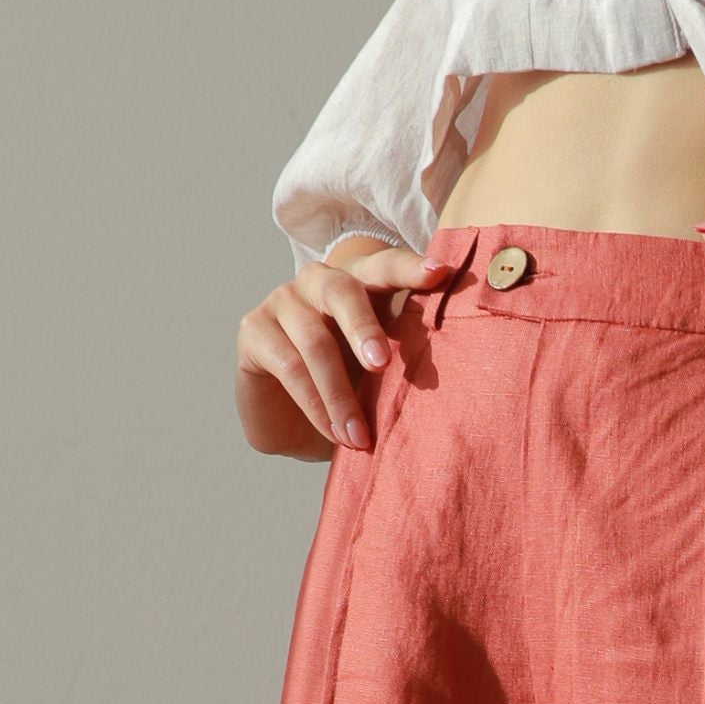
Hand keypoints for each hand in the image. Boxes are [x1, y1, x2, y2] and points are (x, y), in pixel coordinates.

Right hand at [235, 238, 424, 457]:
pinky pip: (289, 366)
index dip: (409, 269)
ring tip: (360, 436)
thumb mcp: (383, 374)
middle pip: (343, 291)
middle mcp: (319, 281)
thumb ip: (405, 354)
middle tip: (382, 364)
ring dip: (340, 395)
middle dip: (364, 328)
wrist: (299, 426)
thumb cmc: (351, 390)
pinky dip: (315, 405)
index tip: (438, 273)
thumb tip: (451, 358)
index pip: (385, 267)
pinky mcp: (253, 329)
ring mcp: (282, 300)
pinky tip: (333, 432)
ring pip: (315, 341)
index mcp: (360, 281)